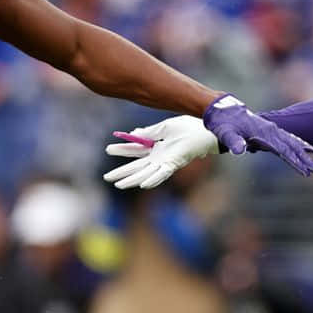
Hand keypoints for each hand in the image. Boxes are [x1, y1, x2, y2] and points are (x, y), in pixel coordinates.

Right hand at [103, 116, 218, 188]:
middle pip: (137, 166)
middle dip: (122, 172)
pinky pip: (162, 174)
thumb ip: (150, 132)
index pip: (135, 150)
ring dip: (133, 180)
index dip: (122, 150)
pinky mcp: (175, 164)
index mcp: (156, 146)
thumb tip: (133, 134)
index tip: (108, 149)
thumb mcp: (165, 127)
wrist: (206, 129)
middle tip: (106, 177)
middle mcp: (160, 156)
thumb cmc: (189, 127)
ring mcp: (166, 161)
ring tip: (119, 185)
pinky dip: (153, 179)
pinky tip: (142, 185)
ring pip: (146, 173)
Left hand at [203, 95, 312, 176]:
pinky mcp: (268, 130)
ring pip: (292, 141)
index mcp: (264, 134)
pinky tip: (304, 147)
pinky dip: (298, 142)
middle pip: (293, 147)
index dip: (295, 162)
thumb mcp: (225, 133)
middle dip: (306, 160)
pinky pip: (287, 137)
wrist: (222, 109)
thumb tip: (240, 151)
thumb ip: (233, 141)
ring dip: (304, 152)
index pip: (283, 151)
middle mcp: (271, 131)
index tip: (306, 172)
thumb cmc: (223, 123)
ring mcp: (271, 129)